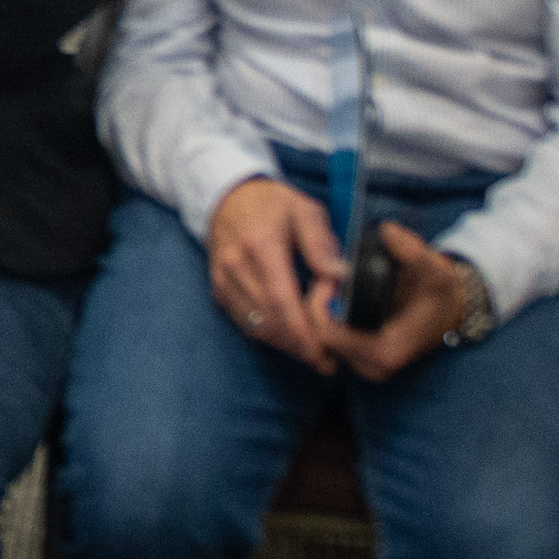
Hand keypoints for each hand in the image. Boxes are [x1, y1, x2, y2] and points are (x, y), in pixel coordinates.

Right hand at [204, 176, 347, 371]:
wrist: (228, 197)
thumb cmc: (272, 204)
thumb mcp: (304, 210)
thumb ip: (321, 243)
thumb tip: (340, 276)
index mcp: (261, 245)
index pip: (280, 299)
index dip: (302, 331)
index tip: (324, 351)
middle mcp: (236, 265)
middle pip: (269, 319)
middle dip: (299, 346)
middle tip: (327, 361)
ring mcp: (223, 279)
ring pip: (255, 327)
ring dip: (285, 345)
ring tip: (313, 355)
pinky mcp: (218, 288)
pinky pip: (244, 323)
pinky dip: (268, 336)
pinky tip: (290, 339)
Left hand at [320, 225, 471, 384]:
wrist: (450, 311)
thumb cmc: (440, 292)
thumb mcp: (434, 269)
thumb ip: (413, 251)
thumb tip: (388, 231)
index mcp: (387, 351)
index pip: (330, 336)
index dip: (320, 305)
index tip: (328, 278)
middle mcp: (374, 367)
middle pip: (321, 342)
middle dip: (316, 309)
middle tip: (325, 278)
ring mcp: (366, 367)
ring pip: (322, 345)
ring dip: (319, 316)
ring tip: (329, 286)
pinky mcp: (361, 361)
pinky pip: (331, 345)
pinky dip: (326, 323)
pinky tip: (333, 299)